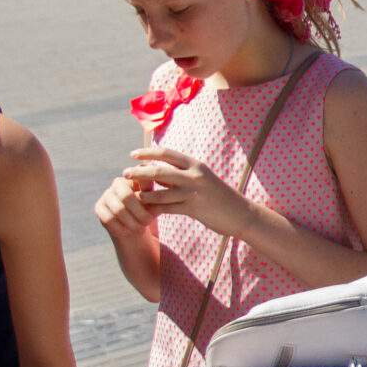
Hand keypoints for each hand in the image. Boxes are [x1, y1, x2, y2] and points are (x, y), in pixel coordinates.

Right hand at [94, 173, 153, 235]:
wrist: (135, 225)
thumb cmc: (149, 211)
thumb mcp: (156, 204)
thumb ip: (156, 197)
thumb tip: (158, 195)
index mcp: (134, 178)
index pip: (137, 178)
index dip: (143, 188)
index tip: (150, 200)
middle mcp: (117, 183)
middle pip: (126, 196)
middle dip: (139, 212)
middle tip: (148, 221)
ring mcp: (106, 195)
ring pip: (118, 210)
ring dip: (132, 222)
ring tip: (141, 228)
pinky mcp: (99, 208)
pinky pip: (108, 219)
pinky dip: (121, 228)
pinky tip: (129, 231)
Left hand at [122, 147, 250, 238]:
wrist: (241, 214)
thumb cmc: (220, 196)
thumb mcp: (203, 178)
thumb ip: (182, 173)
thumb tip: (157, 169)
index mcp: (196, 165)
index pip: (166, 153)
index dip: (147, 152)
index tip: (132, 154)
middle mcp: (194, 175)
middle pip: (160, 170)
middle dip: (140, 172)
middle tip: (125, 173)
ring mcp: (194, 192)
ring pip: (161, 191)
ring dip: (144, 194)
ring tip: (132, 196)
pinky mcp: (194, 209)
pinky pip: (168, 208)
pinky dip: (155, 209)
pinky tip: (146, 211)